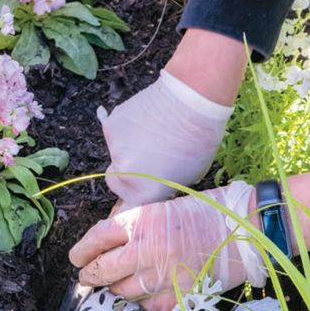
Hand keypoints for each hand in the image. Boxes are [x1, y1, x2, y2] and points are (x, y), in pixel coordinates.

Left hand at [69, 182, 266, 310]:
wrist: (249, 229)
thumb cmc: (212, 211)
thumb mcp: (167, 206)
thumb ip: (139, 224)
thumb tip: (113, 240)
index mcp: (142, 221)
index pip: (98, 238)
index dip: (82, 250)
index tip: (77, 257)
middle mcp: (147, 249)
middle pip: (102, 270)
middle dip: (90, 275)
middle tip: (87, 277)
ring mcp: (163, 276)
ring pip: (123, 292)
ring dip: (117, 289)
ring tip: (118, 285)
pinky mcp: (180, 297)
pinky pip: (149, 306)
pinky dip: (144, 302)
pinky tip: (146, 295)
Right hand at [100, 70, 233, 205]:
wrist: (191, 99)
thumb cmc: (198, 140)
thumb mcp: (188, 176)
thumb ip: (163, 186)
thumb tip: (151, 186)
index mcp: (145, 192)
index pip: (128, 212)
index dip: (132, 204)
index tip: (136, 199)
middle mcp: (125, 174)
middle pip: (115, 183)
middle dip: (127, 178)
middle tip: (145, 164)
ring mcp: (115, 149)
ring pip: (116, 155)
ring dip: (128, 150)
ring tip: (152, 135)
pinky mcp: (111, 126)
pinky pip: (114, 134)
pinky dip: (125, 131)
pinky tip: (145, 121)